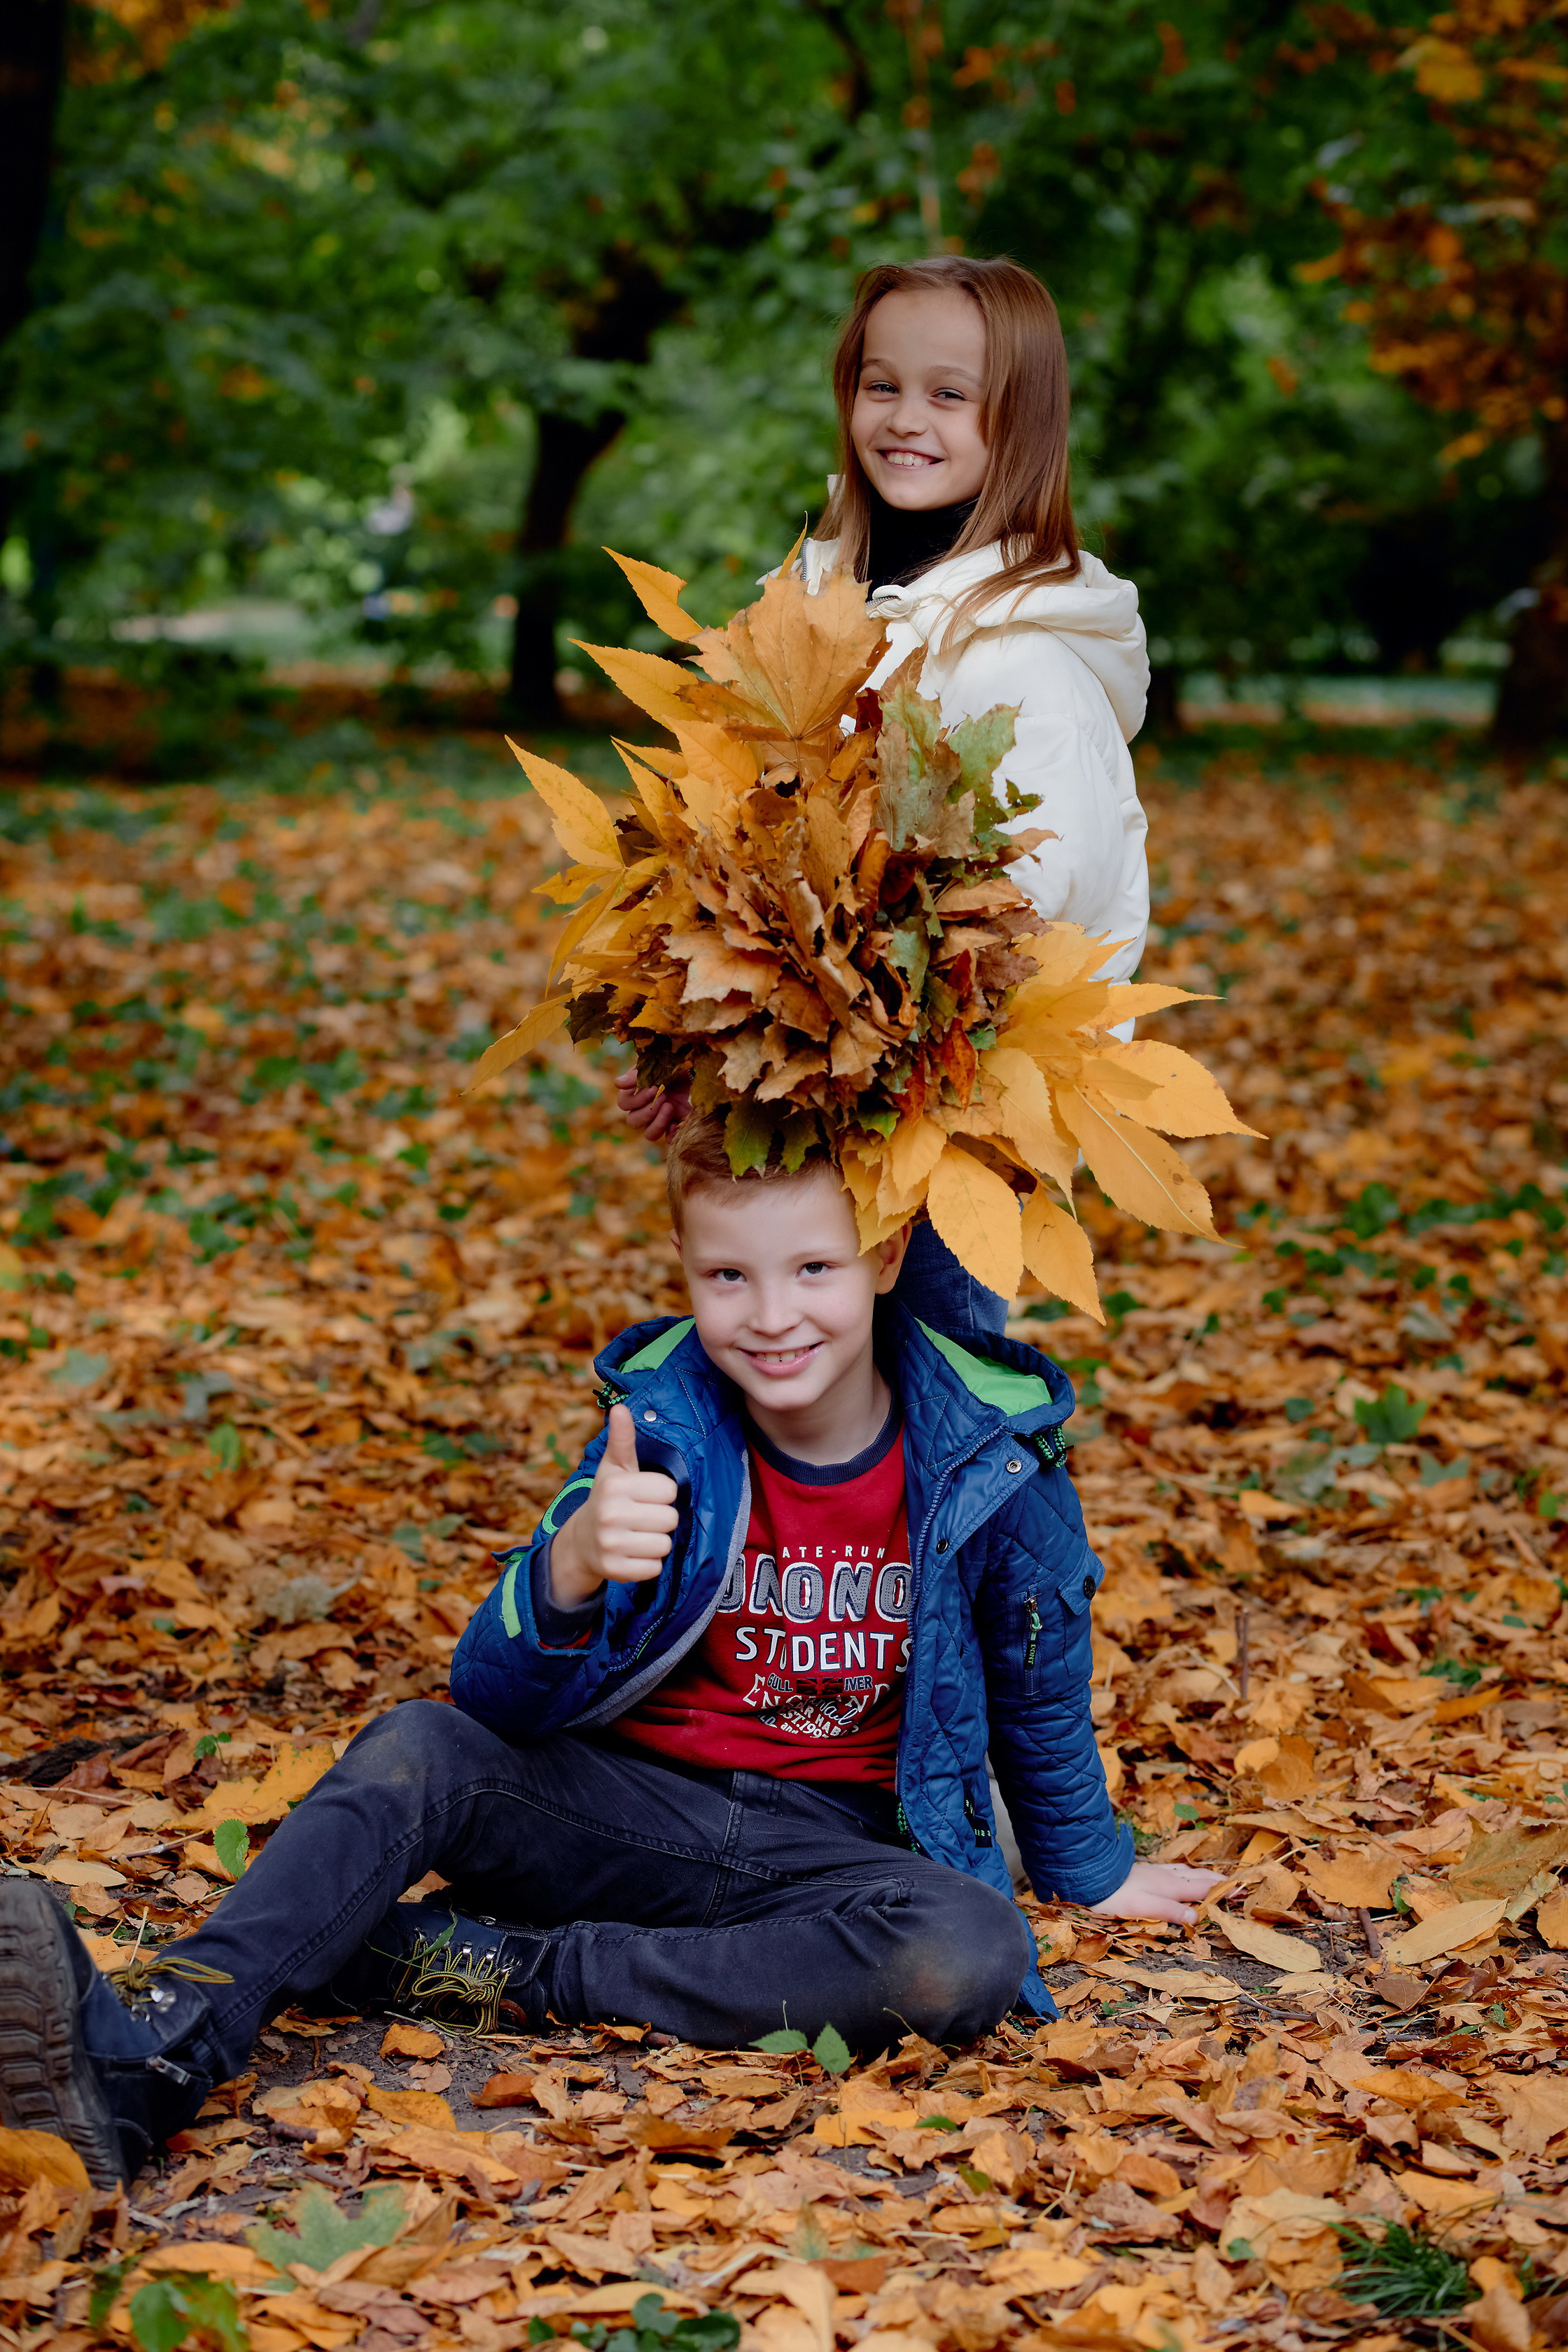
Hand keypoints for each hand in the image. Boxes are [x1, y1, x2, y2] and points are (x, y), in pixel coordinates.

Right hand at [548, 1404, 679, 1608]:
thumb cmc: (608, 1498)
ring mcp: (610, 1544)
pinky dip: (648, 1564)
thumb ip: (623, 1439)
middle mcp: (610, 1514)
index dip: (660, 1494)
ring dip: (656, 1542)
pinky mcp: (614, 1570)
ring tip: (637, 1535)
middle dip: (661, 1519)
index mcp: (615, 1485)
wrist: (581, 1541)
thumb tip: (620, 1408)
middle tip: (641, 1518)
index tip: (643, 1496)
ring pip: (665, 1545)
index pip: (669, 1490)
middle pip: (671, 1518)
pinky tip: (632, 1553)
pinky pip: (655, 1568)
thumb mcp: (614, 1468)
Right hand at [616, 1067, 690, 1141]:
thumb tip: (617, 1083)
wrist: (705, 1072)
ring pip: (648, 1134)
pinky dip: (671, 1134)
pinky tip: (677, 1122)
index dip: (636, 1099)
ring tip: (670, 1107)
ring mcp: (663, 1119)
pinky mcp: (678, 1126)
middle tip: (664, 1096)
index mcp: (640, 1093)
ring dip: (657, 1123)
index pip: (624, 1104)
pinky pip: (669, 1140)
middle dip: (647, 1110)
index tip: (653, 1088)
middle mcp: (648, 1108)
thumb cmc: (680, 1066)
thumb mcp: (659, 1065)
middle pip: (632, 1121)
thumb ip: (637, 1074)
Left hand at [1084, 1862, 1224, 1926]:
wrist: (1092, 1875)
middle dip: (1219, 1881)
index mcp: (1172, 1886)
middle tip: (1237, 1885)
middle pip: (1200, 1877)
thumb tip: (1197, 1918)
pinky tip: (1183, 1873)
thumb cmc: (1117, 1895)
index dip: (1224, 1890)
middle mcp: (1168, 1876)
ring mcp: (1158, 1872)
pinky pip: (1176, 1870)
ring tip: (1216, 1878)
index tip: (1243, 1891)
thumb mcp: (1144, 1907)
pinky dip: (1189, 1873)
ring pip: (1188, 1871)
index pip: (1205, 1888)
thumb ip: (1170, 1911)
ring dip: (1205, 1875)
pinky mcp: (1148, 1871)